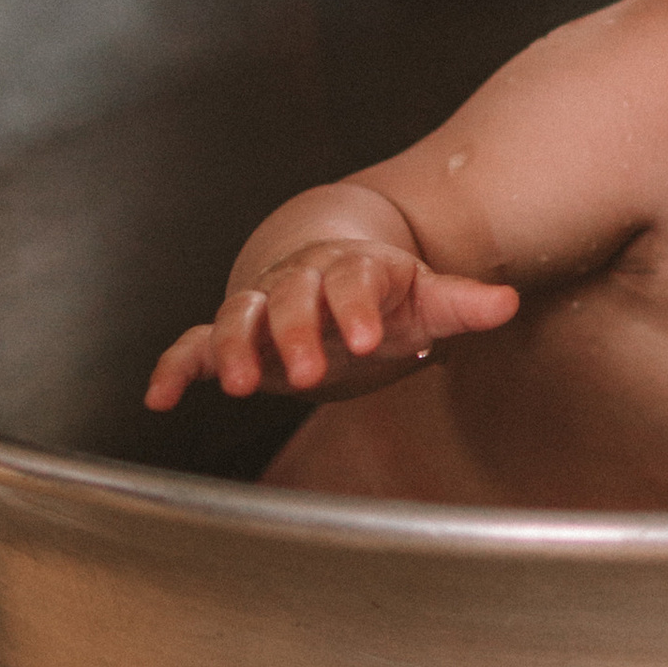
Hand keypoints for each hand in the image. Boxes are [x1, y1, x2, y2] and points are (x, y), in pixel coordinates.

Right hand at [144, 242, 519, 409]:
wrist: (331, 278)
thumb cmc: (383, 296)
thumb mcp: (424, 298)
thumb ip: (461, 303)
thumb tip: (506, 303)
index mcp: (353, 268)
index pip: (355, 280)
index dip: (357, 307)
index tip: (368, 339)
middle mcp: (301, 281)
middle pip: (291, 296)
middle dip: (295, 332)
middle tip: (305, 372)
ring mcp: (261, 306)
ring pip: (237, 315)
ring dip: (233, 347)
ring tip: (237, 383)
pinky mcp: (231, 336)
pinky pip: (192, 344)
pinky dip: (175, 366)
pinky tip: (161, 398)